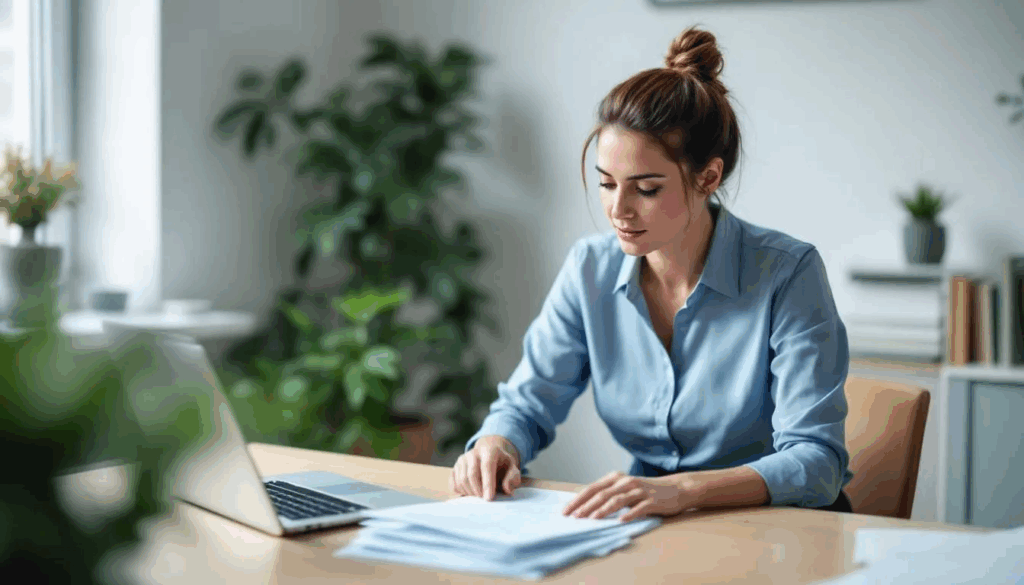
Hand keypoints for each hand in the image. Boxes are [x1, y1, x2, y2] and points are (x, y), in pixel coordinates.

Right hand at [449, 435, 521, 500]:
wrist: (488, 456)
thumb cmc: (501, 465)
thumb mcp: (512, 468)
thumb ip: (513, 477)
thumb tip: (507, 489)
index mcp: (489, 450)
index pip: (487, 466)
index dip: (488, 483)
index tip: (489, 498)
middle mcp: (473, 453)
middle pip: (471, 474)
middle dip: (478, 491)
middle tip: (485, 501)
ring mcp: (462, 460)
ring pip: (461, 480)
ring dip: (470, 493)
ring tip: (480, 496)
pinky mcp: (454, 468)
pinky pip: (454, 484)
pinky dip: (462, 492)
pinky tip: (471, 493)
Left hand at [562, 471, 696, 521]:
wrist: (675, 488)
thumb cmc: (645, 492)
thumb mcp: (624, 489)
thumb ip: (608, 494)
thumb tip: (584, 507)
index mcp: (615, 478)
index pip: (592, 488)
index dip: (578, 499)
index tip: (566, 511)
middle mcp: (625, 482)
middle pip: (602, 494)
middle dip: (586, 506)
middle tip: (574, 517)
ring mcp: (639, 490)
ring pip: (617, 500)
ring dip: (603, 510)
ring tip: (592, 519)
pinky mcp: (652, 500)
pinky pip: (639, 507)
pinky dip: (629, 514)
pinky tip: (621, 521)